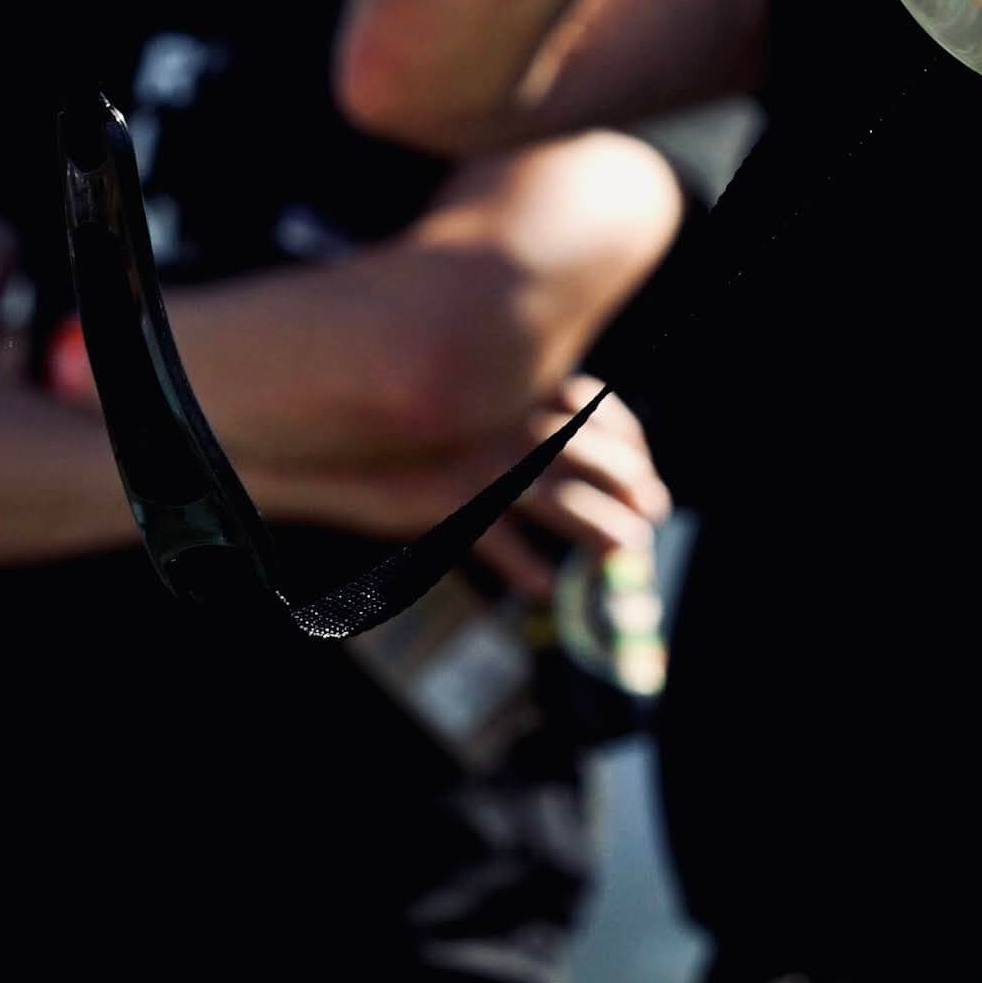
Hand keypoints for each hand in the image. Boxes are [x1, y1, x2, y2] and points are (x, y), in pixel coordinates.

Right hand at [259, 382, 671, 595]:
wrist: (331, 435)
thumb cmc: (403, 428)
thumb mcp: (466, 413)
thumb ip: (509, 420)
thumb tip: (554, 445)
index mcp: (515, 394)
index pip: (597, 412)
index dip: (629, 446)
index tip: (645, 475)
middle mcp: (506, 423)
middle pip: (592, 457)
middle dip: (630, 487)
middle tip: (650, 516)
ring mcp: (480, 462)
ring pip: (560, 499)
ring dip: (599, 529)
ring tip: (623, 554)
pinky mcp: (448, 500)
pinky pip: (498, 539)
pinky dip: (525, 568)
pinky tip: (544, 588)